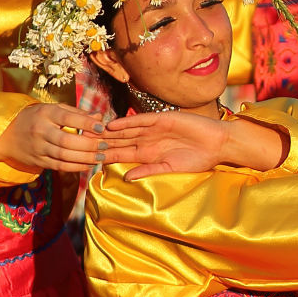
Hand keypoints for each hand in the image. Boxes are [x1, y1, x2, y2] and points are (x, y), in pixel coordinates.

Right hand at [0, 103, 106, 172]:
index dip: (85, 123)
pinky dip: (75, 167)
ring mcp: (38, 148)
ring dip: (85, 158)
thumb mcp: (52, 109)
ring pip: (63, 156)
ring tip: (100, 157)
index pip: (67, 118)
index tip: (101, 128)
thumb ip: (76, 113)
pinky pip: (59, 166)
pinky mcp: (38, 161)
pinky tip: (88, 165)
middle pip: (66, 140)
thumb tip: (99, 118)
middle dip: (88, 145)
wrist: (6, 135)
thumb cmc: (35, 118)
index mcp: (45, 114)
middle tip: (104, 145)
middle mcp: (40, 131)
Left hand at [100, 111, 287, 179]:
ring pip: (125, 129)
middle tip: (78, 142)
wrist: (218, 144)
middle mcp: (147, 140)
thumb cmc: (199, 159)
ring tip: (89, 132)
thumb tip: (127, 178)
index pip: (121, 155)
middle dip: (100, 141)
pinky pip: (141, 120)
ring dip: (108, 131)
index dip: (104, 156)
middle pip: (118, 141)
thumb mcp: (172, 169)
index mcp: (147, 154)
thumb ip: (149, 171)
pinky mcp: (163, 118)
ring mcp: (154, 128)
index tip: (85, 158)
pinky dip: (127, 122)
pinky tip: (112, 125)